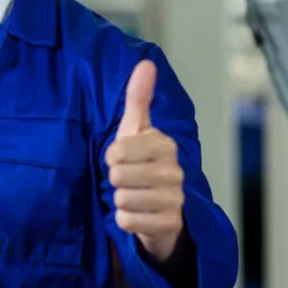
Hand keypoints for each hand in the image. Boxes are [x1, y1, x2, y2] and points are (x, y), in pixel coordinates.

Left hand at [104, 59, 185, 261]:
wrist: (161, 209)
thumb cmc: (142, 163)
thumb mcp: (137, 130)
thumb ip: (139, 98)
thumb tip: (146, 62)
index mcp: (165, 145)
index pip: (117, 151)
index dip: (112, 156)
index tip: (122, 157)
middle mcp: (174, 171)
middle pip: (118, 176)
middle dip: (115, 179)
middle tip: (128, 179)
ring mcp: (174, 199)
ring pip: (122, 199)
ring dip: (120, 200)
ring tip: (133, 195)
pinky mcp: (169, 224)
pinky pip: (127, 221)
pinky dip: (125, 220)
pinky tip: (137, 214)